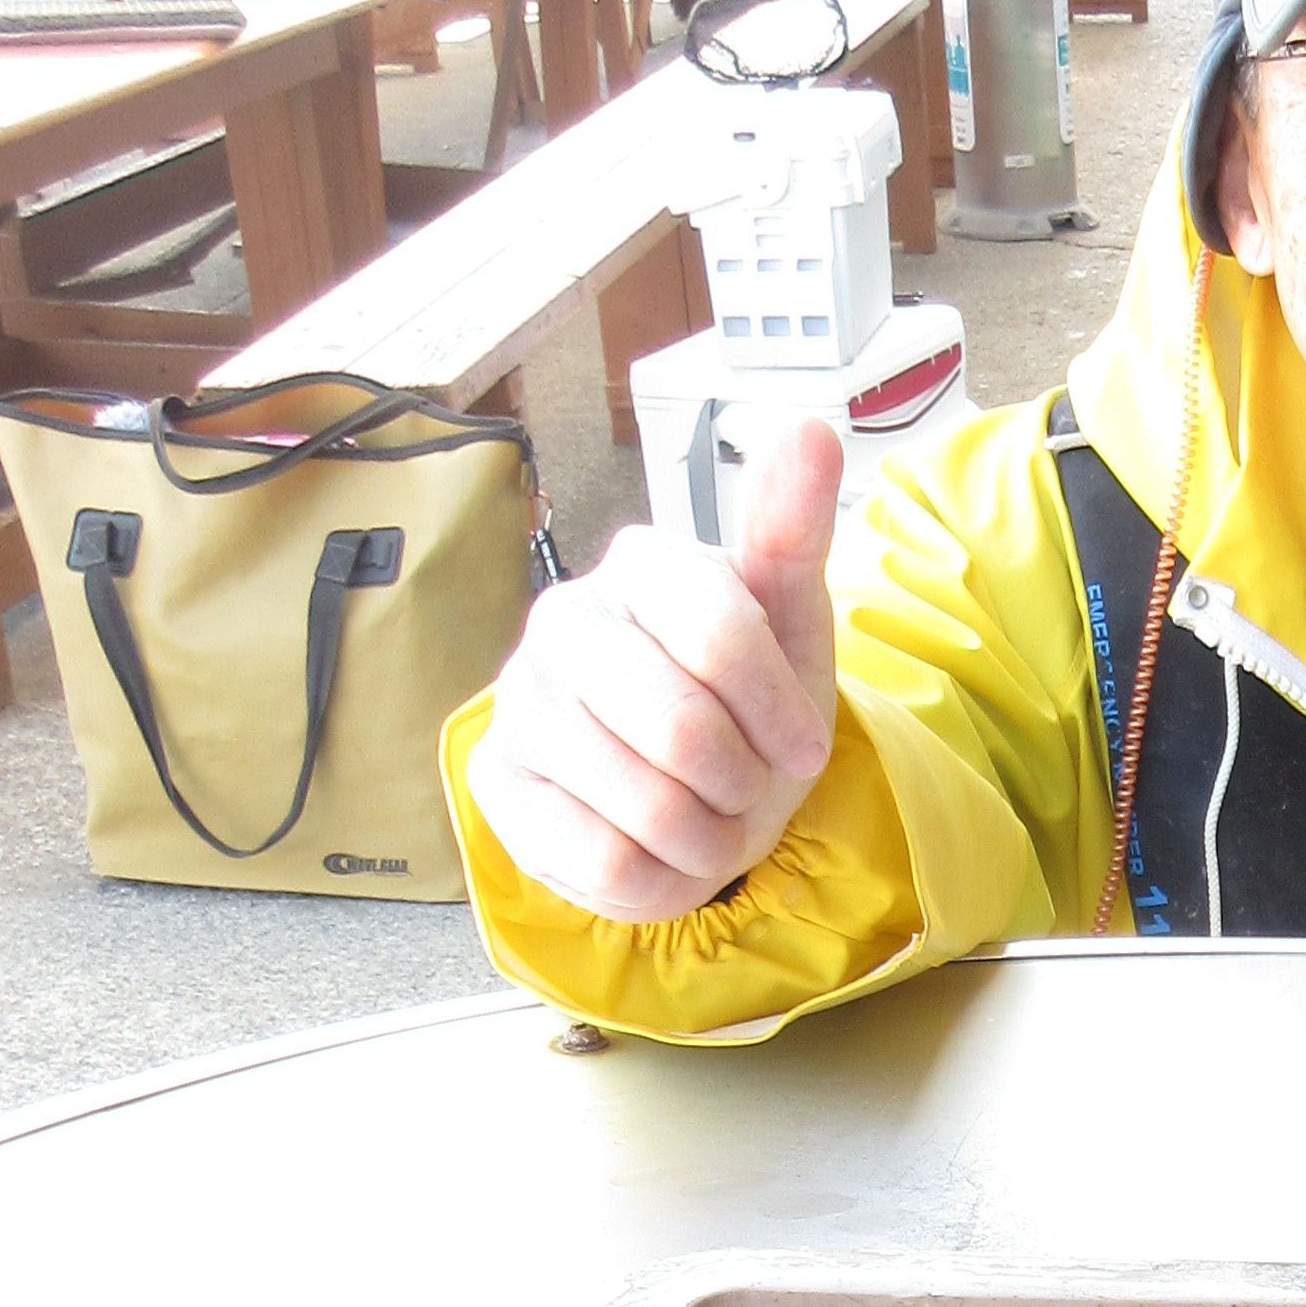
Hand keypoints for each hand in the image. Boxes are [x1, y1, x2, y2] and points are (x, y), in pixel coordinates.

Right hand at [463, 416, 843, 923]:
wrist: (689, 790)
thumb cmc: (743, 704)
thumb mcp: (788, 623)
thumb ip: (791, 534)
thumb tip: (807, 428)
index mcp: (643, 567)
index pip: (724, 634)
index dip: (778, 713)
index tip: (801, 746)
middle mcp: (566, 619)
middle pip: (684, 731)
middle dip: (741, 783)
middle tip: (744, 787)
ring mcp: (522, 701)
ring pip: (647, 805)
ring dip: (708, 837)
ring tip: (707, 818)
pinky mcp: (498, 783)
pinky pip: (604, 860)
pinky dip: (660, 878)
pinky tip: (660, 850)